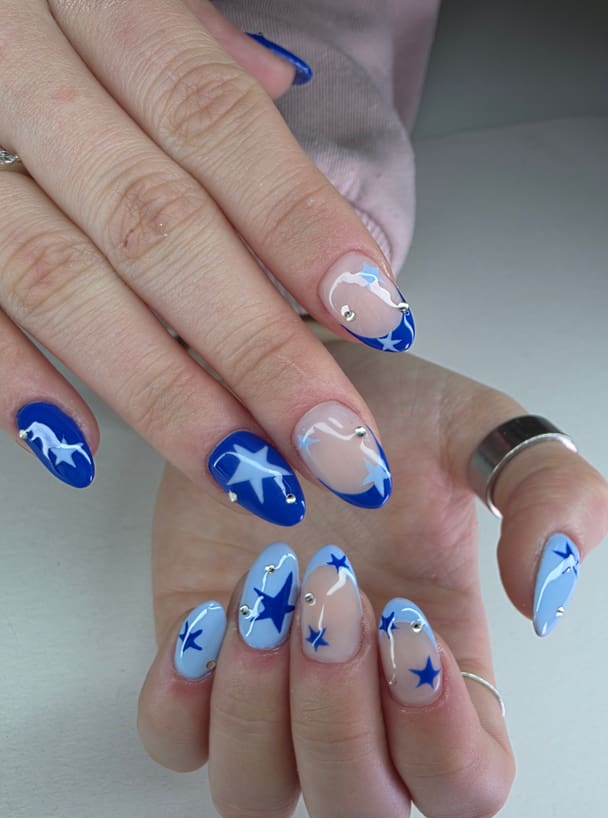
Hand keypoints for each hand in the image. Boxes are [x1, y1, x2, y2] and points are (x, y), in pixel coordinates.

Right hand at [0, 0, 412, 520]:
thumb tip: (274, 83)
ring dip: (162, 391)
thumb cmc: (30, 11)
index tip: (378, 317)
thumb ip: (186, 44)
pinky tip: (84, 449)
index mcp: (87, 0)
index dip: (298, 223)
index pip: (211, 118)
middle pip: (154, 224)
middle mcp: (17, 68)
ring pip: (59, 283)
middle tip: (333, 443)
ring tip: (247, 471)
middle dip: (256, 348)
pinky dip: (14, 383)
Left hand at [138, 339, 607, 817]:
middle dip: (339, 722)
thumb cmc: (384, 416)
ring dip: (259, 717)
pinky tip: (208, 614)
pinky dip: (182, 703)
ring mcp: (268, 694)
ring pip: (258, 799)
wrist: (278, 379)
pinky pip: (174, 746)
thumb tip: (543, 596)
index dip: (441, 741)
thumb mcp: (484, 431)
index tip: (408, 625)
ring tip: (264, 600)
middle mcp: (357, 704)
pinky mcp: (193, 666)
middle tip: (330, 596)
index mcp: (440, 671)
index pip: (463, 787)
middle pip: (359, 817)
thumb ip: (548, 497)